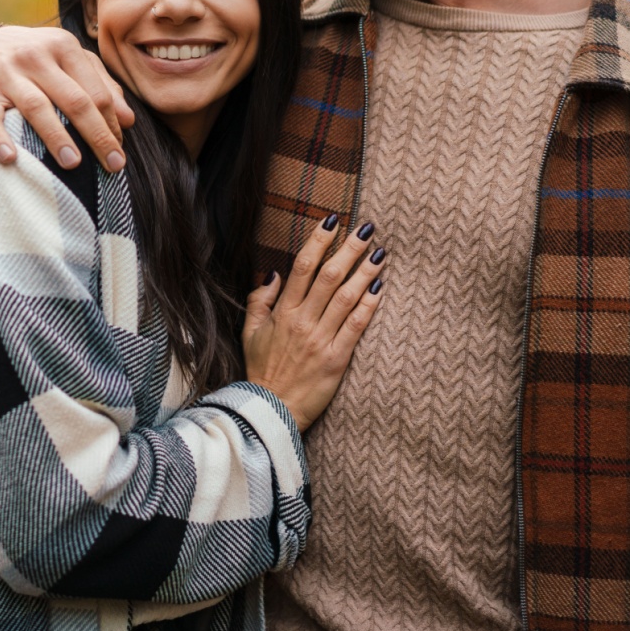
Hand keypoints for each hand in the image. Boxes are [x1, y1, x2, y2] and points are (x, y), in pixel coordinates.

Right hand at [0, 26, 134, 171]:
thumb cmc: (37, 59)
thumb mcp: (69, 60)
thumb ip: (101, 84)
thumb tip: (128, 120)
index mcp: (64, 47)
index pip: (95, 91)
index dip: (111, 123)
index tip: (119, 150)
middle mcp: (36, 56)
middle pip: (73, 99)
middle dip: (96, 134)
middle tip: (113, 164)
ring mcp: (7, 73)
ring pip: (36, 107)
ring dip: (56, 137)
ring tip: (73, 164)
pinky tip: (10, 158)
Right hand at [242, 215, 387, 430]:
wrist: (270, 410)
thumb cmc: (261, 371)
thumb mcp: (250, 332)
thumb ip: (260, 300)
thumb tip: (274, 272)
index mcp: (282, 312)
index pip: (303, 266)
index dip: (319, 240)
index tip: (333, 220)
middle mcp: (302, 321)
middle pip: (329, 275)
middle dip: (349, 248)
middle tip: (367, 227)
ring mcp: (320, 339)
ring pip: (346, 297)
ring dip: (365, 271)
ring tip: (380, 252)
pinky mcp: (337, 359)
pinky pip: (356, 326)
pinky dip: (368, 305)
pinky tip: (379, 288)